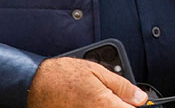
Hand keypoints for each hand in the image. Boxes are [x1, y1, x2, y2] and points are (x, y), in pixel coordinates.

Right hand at [27, 56, 148, 107]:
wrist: (34, 85)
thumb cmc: (61, 76)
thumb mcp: (95, 70)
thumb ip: (121, 85)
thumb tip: (140, 97)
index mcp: (105, 105)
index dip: (137, 105)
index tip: (135, 102)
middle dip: (120, 106)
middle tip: (111, 98)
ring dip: (107, 107)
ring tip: (95, 99)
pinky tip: (88, 103)